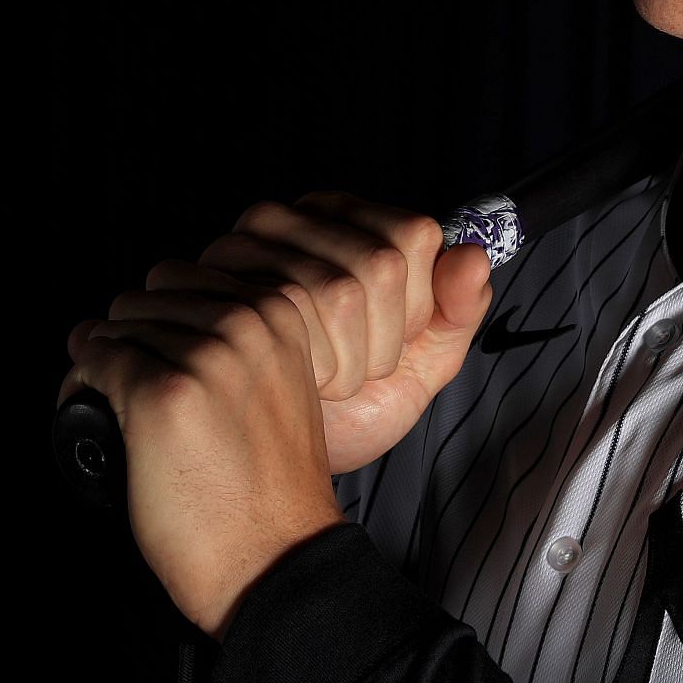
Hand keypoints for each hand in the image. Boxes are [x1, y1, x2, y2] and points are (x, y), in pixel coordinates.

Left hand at [55, 261, 347, 639]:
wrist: (276, 555)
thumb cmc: (272, 489)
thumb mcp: (277, 387)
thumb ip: (231, 342)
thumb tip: (130, 318)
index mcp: (281, 313)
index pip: (184, 276)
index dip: (159, 318)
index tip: (160, 358)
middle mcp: (246, 323)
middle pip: (145, 297)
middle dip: (127, 338)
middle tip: (129, 388)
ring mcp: (204, 355)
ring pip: (115, 328)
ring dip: (101, 364)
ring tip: (113, 407)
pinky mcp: (161, 393)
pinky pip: (94, 362)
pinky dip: (80, 389)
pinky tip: (98, 419)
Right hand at [197, 191, 494, 475]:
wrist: (287, 463)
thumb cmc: (356, 404)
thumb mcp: (425, 362)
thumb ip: (459, 309)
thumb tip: (473, 256)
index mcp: (345, 219)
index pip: (413, 234)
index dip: (415, 304)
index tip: (396, 339)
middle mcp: (290, 219)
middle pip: (380, 263)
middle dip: (383, 339)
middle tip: (357, 368)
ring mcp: (245, 248)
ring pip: (336, 289)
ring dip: (345, 358)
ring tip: (324, 377)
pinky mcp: (210, 288)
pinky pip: (286, 315)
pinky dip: (309, 366)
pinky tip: (295, 382)